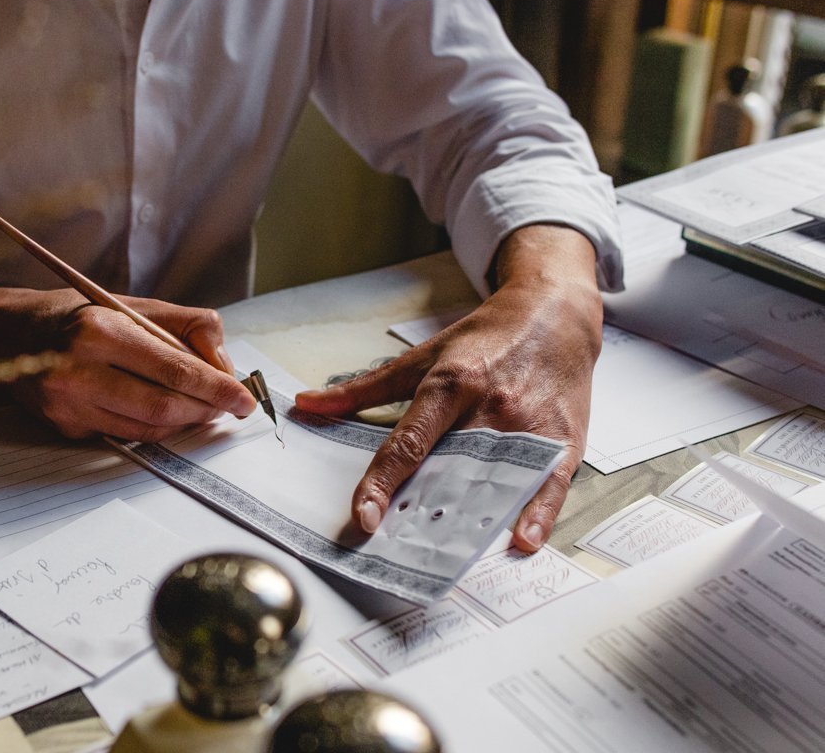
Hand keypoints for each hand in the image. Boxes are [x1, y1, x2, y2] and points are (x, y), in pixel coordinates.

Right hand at [0, 286, 254, 441]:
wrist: (10, 335)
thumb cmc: (78, 314)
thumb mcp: (133, 304)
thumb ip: (186, 327)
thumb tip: (224, 366)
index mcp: (100, 331)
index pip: (174, 369)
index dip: (215, 388)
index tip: (242, 398)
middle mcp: (80, 370)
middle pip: (162, 408)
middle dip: (204, 412)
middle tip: (228, 409)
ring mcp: (69, 405)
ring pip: (146, 429)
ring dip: (183, 423)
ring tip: (203, 410)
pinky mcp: (64, 427)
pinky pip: (123, 433)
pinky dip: (151, 427)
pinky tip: (162, 412)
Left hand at [294, 225, 602, 551]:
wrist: (554, 316)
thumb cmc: (484, 340)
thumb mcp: (420, 355)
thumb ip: (363, 388)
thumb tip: (307, 403)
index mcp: (450, 384)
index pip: (409, 442)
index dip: (383, 482)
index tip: (364, 517)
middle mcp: (489, 407)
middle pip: (451, 468)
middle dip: (423, 508)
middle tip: (395, 547)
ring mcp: (529, 426)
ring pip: (496, 481)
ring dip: (471, 519)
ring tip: (445, 554)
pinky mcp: (562, 440)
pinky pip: (549, 483)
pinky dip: (537, 513)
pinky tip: (520, 539)